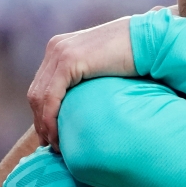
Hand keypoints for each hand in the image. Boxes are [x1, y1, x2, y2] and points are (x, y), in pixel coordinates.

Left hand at [28, 16, 136, 149]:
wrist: (149, 40)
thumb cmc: (136, 58)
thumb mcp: (104, 69)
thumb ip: (90, 80)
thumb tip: (88, 107)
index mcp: (61, 48)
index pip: (42, 87)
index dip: (43, 114)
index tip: (51, 137)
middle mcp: (55, 48)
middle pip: (36, 93)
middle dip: (41, 122)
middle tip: (51, 146)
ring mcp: (60, 52)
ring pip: (39, 97)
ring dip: (44, 124)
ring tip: (57, 145)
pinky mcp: (68, 60)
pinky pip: (50, 96)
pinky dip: (50, 118)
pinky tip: (58, 134)